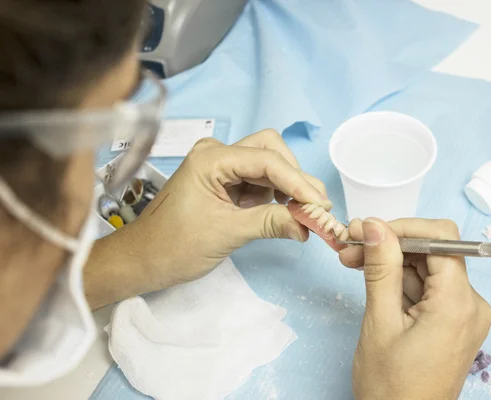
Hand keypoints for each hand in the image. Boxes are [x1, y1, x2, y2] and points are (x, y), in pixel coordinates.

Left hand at [85, 130, 330, 307]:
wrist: (144, 259)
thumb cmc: (174, 246)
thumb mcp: (227, 233)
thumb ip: (270, 223)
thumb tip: (308, 226)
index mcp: (211, 159)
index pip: (266, 160)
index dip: (298, 181)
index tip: (320, 205)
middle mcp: (217, 154)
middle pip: (270, 150)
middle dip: (295, 177)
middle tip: (317, 207)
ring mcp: (220, 166)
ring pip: (267, 163)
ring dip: (288, 185)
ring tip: (305, 212)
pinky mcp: (224, 181)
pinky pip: (258, 179)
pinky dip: (276, 193)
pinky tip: (286, 211)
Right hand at [338, 218, 490, 399]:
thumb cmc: (390, 387)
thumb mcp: (380, 323)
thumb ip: (381, 269)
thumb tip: (374, 225)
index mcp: (458, 304)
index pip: (441, 239)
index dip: (403, 227)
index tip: (367, 231)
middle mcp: (471, 305)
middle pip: (433, 252)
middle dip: (390, 245)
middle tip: (350, 246)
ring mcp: (463, 315)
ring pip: (426, 270)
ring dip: (390, 263)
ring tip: (353, 263)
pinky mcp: (452, 323)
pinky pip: (427, 289)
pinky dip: (400, 282)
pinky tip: (372, 280)